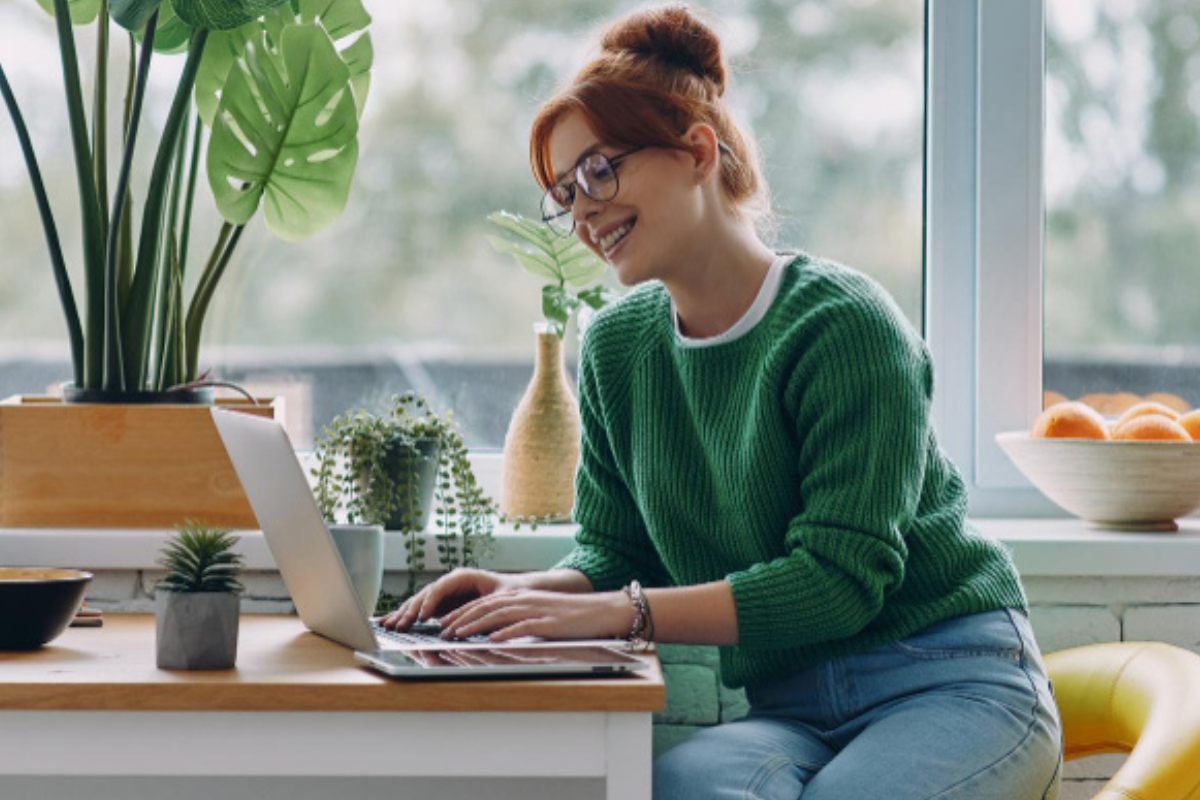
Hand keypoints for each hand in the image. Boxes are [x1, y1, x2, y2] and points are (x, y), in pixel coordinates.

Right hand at [378, 568, 525, 629]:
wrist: (513, 590)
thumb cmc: (509, 592)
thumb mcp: (501, 599)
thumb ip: (485, 607)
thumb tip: (467, 620)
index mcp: (463, 576)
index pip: (441, 587)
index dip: (430, 601)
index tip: (422, 616)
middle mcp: (449, 583)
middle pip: (425, 594)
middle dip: (411, 610)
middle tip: (400, 626)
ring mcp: (443, 594)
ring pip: (418, 602)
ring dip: (403, 614)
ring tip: (388, 625)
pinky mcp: (440, 605)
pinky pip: (419, 610)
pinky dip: (405, 616)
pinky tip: (390, 622)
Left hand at [437, 588, 633, 642]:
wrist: (599, 611)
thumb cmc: (569, 616)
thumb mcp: (538, 613)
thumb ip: (516, 619)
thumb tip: (493, 632)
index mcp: (520, 597)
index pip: (484, 602)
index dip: (462, 612)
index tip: (445, 622)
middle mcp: (524, 600)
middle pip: (485, 607)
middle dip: (461, 619)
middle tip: (443, 631)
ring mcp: (535, 610)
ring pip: (498, 615)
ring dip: (475, 625)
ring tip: (459, 635)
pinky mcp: (547, 623)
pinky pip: (522, 626)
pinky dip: (505, 632)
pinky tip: (492, 639)